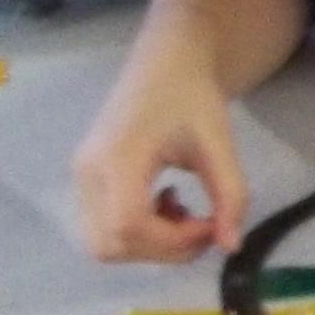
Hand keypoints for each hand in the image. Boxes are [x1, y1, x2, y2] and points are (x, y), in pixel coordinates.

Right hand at [72, 40, 248, 263]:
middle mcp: (88, 172)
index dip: (172, 240)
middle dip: (161, 249)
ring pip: (103, 243)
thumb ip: (230, 196)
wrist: (165, 64)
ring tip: (183, 213)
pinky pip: (103, 228)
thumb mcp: (219, 145)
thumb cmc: (192, 96)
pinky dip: (139, 233)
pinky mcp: (86, 182)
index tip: (209, 224)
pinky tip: (166, 205)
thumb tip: (231, 247)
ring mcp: (82, 178)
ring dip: (150, 244)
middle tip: (200, 225)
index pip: (128, 225)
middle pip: (109, 244)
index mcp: (117, 156)